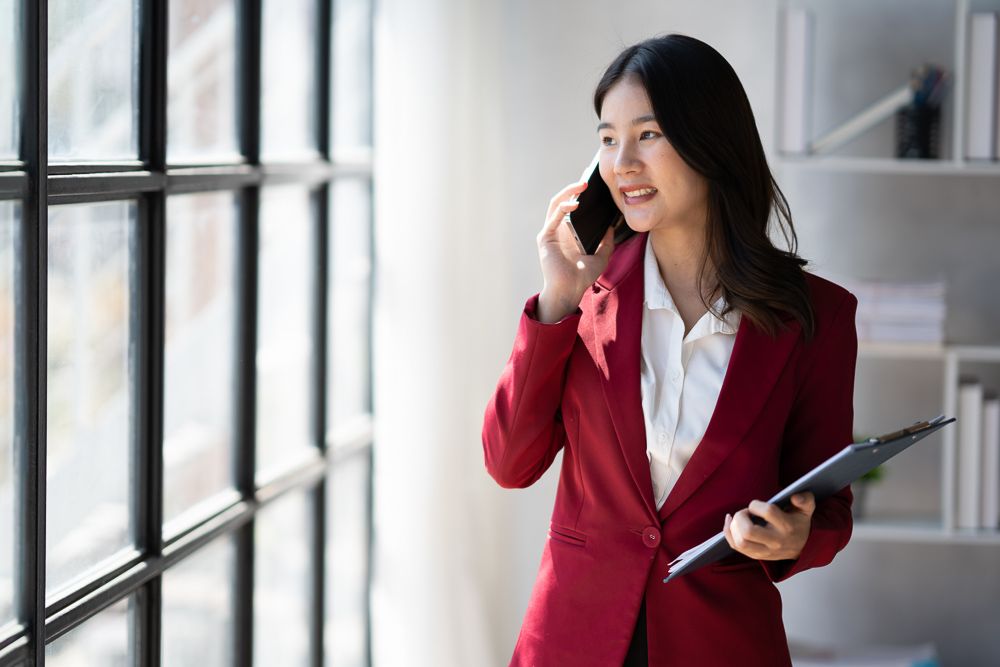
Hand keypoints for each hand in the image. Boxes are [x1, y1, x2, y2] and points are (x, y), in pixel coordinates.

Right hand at [535, 180, 615, 322]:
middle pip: (563, 202)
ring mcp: (550, 233)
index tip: (593, 183)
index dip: (581, 195)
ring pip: (556, 205)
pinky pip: (553, 218)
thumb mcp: (602, 256)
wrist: (569, 291)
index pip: (573, 208)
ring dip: (568, 193)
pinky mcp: (545, 238)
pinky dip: (563, 208)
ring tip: (582, 185)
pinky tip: (575, 204)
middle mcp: (558, 230)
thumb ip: (607, 241)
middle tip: (588, 177)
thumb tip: (611, 225)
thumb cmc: (582, 277)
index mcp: (569, 233)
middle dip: (574, 189)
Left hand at [723, 492, 815, 560]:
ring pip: (741, 543)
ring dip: (733, 527)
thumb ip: (805, 500)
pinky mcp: (757, 556)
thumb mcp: (806, 509)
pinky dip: (729, 534)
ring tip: (737, 518)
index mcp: (787, 526)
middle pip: (749, 532)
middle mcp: (776, 541)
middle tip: (744, 512)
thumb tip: (795, 497)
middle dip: (740, 517)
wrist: (802, 547)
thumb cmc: (798, 522)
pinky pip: (736, 547)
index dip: (756, 505)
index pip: (768, 512)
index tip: (755, 505)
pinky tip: (730, 523)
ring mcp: (766, 551)